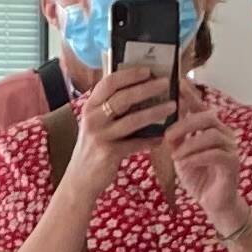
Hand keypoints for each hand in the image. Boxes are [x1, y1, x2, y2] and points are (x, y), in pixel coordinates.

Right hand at [72, 63, 176, 187]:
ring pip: (132, 120)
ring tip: (172, 106)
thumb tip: (140, 90)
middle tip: (166, 83)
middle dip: (147, 88)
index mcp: (90, 107)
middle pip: (123, 98)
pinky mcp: (108, 154)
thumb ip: (110, 108)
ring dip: (155, 112)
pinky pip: (135, 144)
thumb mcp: (96, 124)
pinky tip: (162, 137)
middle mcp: (92, 119)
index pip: (109, 83)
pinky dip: (150, 140)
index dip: (129, 74)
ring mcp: (100, 136)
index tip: (148, 71)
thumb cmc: (93, 148)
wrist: (79, 180)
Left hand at [168, 100, 250, 234]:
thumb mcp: (181, 155)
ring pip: (211, 135)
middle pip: (208, 117)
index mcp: (212, 129)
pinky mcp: (232, 163)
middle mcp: (224, 134)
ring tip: (175, 156)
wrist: (213, 203)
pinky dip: (197, 157)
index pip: (201, 108)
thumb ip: (177, 140)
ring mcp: (231, 148)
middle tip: (168, 136)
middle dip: (185, 125)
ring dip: (190, 144)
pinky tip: (185, 163)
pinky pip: (216, 154)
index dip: (191, 96)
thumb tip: (165, 124)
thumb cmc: (198, 177)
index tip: (178, 84)